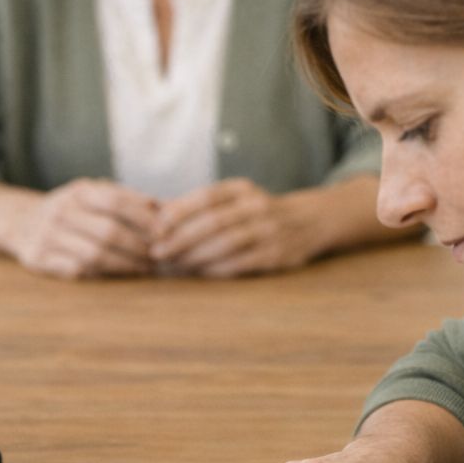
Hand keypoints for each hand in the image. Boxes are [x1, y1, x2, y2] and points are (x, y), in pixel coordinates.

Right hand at [10, 179, 157, 277]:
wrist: (21, 222)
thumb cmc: (72, 209)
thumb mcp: (92, 193)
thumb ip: (125, 198)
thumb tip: (162, 207)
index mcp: (78, 191)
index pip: (116, 201)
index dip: (143, 217)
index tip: (164, 232)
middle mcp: (60, 211)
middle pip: (108, 232)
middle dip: (138, 247)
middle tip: (157, 257)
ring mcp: (47, 236)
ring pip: (94, 255)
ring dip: (125, 265)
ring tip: (144, 268)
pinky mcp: (39, 259)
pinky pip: (77, 270)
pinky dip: (102, 274)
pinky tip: (119, 275)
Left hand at [153, 178, 316, 276]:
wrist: (309, 222)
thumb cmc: (255, 212)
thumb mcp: (234, 199)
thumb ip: (200, 206)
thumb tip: (154, 214)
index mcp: (242, 189)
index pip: (206, 197)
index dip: (178, 212)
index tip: (155, 228)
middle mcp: (257, 206)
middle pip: (213, 222)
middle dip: (181, 238)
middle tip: (157, 252)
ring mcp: (269, 231)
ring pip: (226, 244)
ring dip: (195, 257)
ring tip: (173, 265)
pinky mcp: (276, 255)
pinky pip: (240, 264)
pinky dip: (215, 269)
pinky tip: (198, 273)